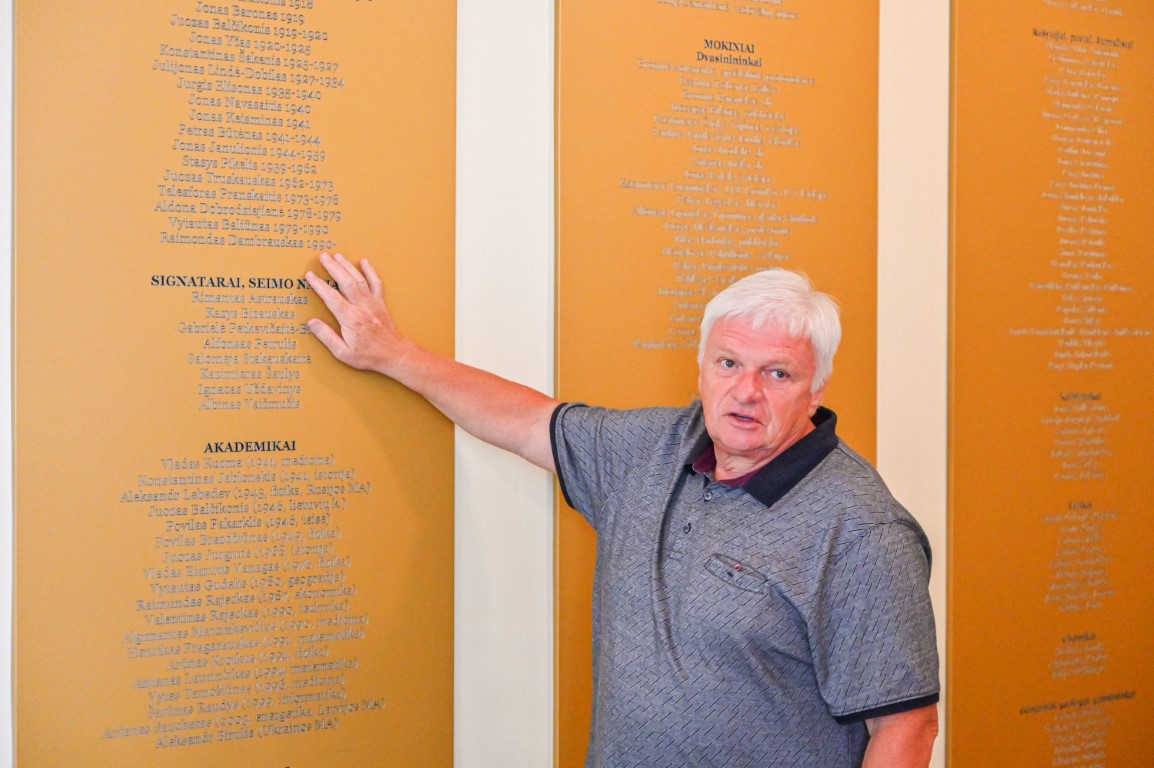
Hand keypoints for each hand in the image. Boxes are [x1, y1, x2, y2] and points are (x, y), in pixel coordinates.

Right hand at [305, 252, 408, 374]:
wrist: (393, 354)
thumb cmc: (368, 355)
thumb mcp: (343, 353)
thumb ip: (326, 336)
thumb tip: (311, 323)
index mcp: (350, 319)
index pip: (331, 297)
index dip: (319, 285)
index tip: (310, 275)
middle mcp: (362, 307)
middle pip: (345, 282)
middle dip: (333, 267)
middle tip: (323, 257)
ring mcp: (373, 303)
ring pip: (359, 279)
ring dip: (347, 266)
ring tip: (337, 256)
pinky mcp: (381, 303)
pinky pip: (376, 283)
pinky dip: (370, 271)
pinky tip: (363, 261)